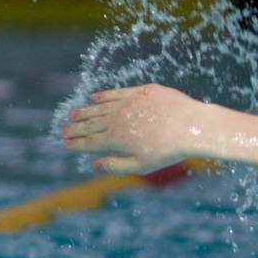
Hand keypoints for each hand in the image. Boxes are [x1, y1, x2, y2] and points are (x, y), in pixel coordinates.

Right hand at [60, 84, 211, 175]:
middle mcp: (118, 118)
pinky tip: (95, 98)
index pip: (90, 142)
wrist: (194, 127)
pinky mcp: (143, 92)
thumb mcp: (142, 165)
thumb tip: (93, 166)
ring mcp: (129, 103)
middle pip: (91, 124)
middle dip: (75, 129)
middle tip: (63, 131)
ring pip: (101, 107)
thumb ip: (115, 165)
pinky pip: (118, 93)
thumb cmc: (170, 151)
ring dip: (85, 112)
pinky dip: (105, 96)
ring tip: (73, 115)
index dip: (76, 144)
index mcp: (116, 139)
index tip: (65, 144)